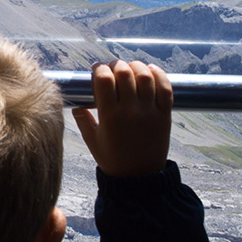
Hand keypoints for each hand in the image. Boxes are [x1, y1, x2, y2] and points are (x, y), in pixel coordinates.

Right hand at [72, 60, 172, 176]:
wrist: (139, 178)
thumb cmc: (113, 159)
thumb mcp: (92, 140)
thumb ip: (83, 119)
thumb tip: (76, 103)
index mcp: (109, 117)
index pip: (104, 80)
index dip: (99, 69)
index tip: (97, 70)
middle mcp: (130, 111)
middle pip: (124, 73)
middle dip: (116, 64)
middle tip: (112, 67)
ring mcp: (150, 112)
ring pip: (145, 76)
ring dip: (136, 66)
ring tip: (130, 67)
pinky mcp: (164, 115)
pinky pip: (165, 88)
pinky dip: (159, 74)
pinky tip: (150, 70)